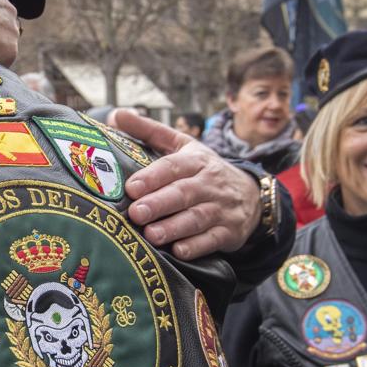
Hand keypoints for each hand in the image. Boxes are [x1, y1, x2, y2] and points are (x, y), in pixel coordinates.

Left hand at [115, 110, 261, 260]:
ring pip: (197, 218)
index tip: (132, 187)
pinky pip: (212, 240)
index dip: (153, 177)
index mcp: (196, 160)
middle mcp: (210, 183)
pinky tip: (178, 251)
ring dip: (174, 227)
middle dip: (160, 203)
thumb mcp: (182, 146)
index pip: (173, 167)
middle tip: (136, 213)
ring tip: (151, 235)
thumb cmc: (205, 170)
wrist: (251, 194)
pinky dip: (196, 247)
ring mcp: (221, 208)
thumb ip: (149, 131)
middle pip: (184, 193)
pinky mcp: (229, 232)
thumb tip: (115, 114)